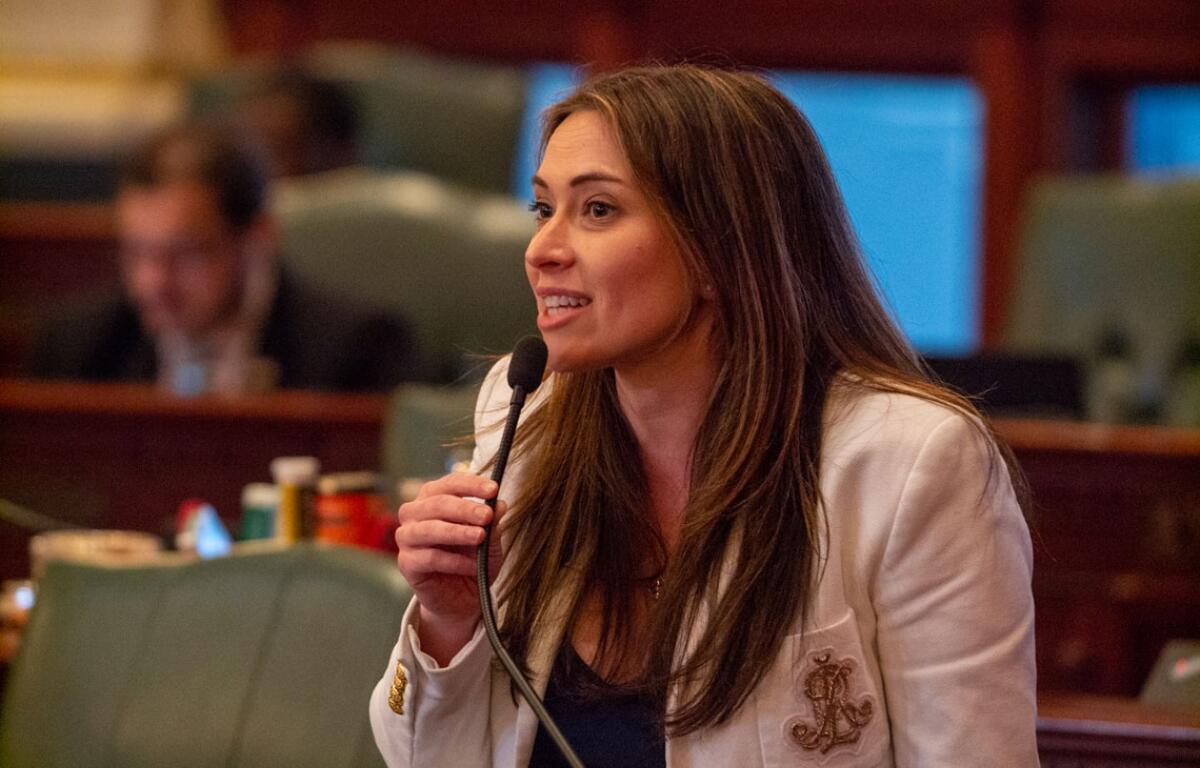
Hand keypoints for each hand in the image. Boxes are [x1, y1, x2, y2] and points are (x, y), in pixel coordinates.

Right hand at [394, 472, 506, 662]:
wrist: (461, 597)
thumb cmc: (472, 559)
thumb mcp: (489, 540)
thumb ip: (492, 522)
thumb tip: (499, 504)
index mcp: (433, 498)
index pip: (450, 483)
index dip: (471, 484)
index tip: (493, 489)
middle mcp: (415, 513)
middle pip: (437, 503)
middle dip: (465, 508)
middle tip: (487, 515)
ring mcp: (407, 537)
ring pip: (429, 529)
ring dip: (457, 532)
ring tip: (480, 537)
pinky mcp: (406, 563)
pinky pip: (429, 558)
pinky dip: (453, 561)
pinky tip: (472, 565)